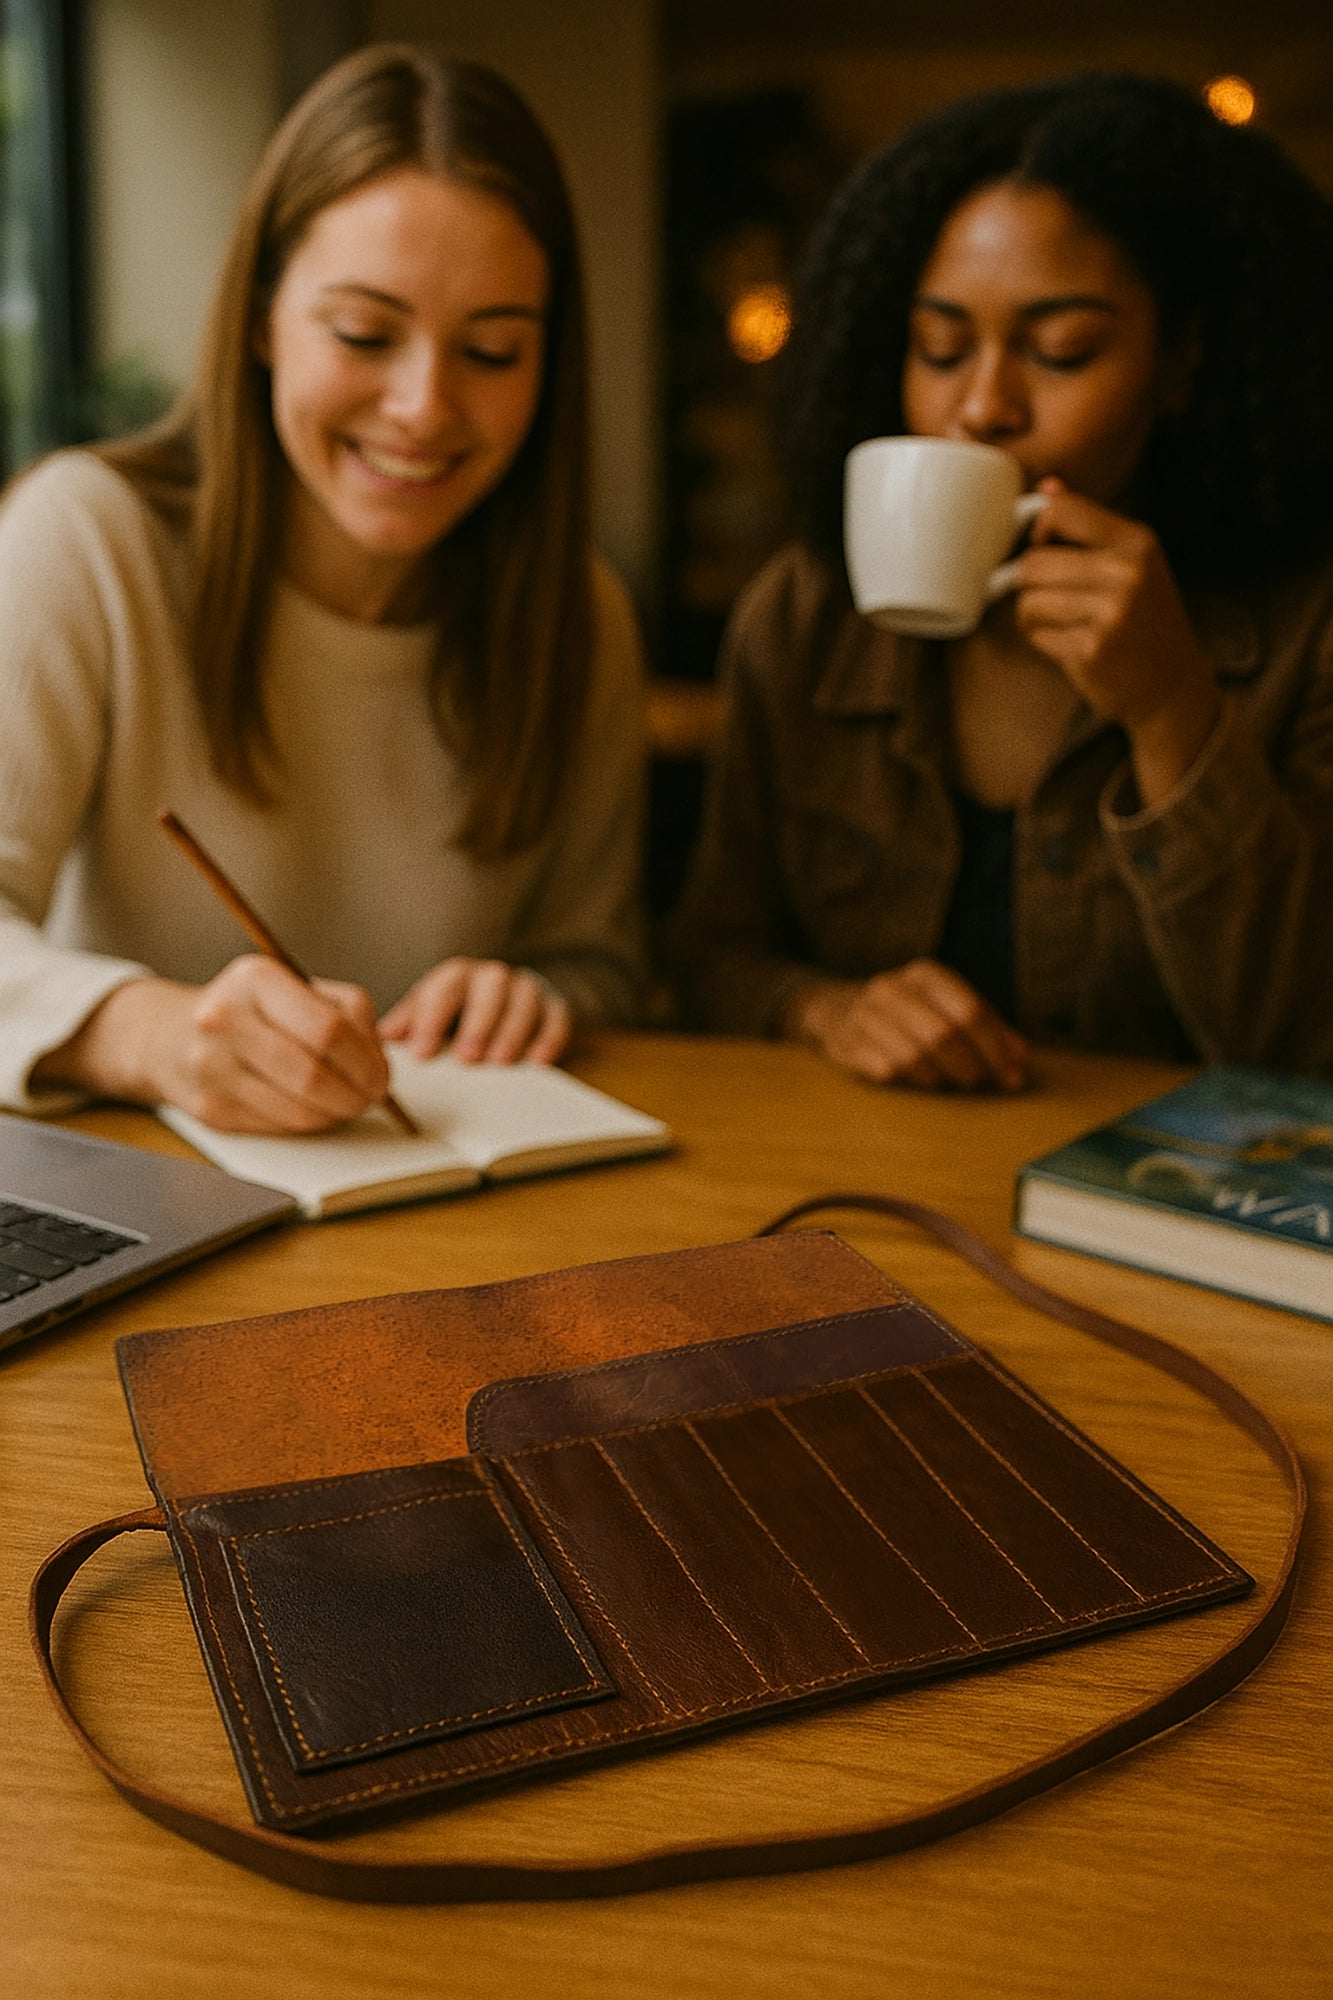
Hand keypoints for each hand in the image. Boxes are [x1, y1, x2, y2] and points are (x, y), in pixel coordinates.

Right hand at [33, 958, 391, 1132]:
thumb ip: (348, 1012)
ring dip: (336, 1114)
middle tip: (371, 1097)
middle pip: (314, 1075)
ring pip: (299, 1110)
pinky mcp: (210, 1110)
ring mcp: (213, 1067)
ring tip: (346, 1103)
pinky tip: (312, 1108)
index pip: (329, 1029)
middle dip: (356, 1094)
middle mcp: (226, 1019)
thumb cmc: (250, 1010)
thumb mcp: (295, 988)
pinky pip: (279, 1127)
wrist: (169, 1036)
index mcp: (256, 979)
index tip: (381, 1075)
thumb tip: (378, 1062)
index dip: (366, 1061)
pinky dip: (307, 1123)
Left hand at [379, 959, 571, 1063]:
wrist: (507, 999)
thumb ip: (409, 1023)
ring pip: (524, 1000)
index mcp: (457, 976)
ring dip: (512, 1030)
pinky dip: (549, 1037)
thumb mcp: (429, 1012)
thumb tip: (382, 1037)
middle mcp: (492, 977)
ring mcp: (525, 989)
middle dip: (477, 1023)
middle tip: (467, 1057)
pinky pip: (556, 1016)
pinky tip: (538, 1061)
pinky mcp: (554, 1006)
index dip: (431, 1020)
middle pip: (488, 990)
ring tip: (501, 1062)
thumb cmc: (459, 1013)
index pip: (443, 991)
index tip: (422, 1053)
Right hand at [785, 960, 1029, 1090]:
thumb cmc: (908, 1012)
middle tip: (979, 1082)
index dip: (997, 1048)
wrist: (836, 1008)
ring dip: (939, 1077)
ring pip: (914, 1056)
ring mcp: (865, 1015)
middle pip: (944, 1035)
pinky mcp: (846, 1043)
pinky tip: (916, 1080)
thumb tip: (1020, 1058)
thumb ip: (987, 1028)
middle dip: (970, 1066)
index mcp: (925, 975)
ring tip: (946, 1081)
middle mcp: (892, 988)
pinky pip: (886, 1071)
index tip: (1013, 1075)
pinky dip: (908, 1081)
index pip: (970, 1011)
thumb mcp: (946, 1007)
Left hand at [1015, 480, 1221, 804]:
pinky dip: (1045, 642)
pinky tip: (1074, 646)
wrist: (1173, 685)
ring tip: (1064, 623)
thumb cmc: (1146, 621)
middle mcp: (1126, 574)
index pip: (1062, 510)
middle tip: (1052, 598)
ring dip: (1033, 616)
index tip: (1042, 545)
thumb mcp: (1135, 564)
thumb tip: (1046, 487)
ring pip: (1028, 602)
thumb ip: (1089, 527)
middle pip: (1032, 564)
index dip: (1038, 528)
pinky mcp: (1090, 651)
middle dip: (1030, 584)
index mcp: (1136, 543)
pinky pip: (1037, 635)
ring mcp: (1109, 614)